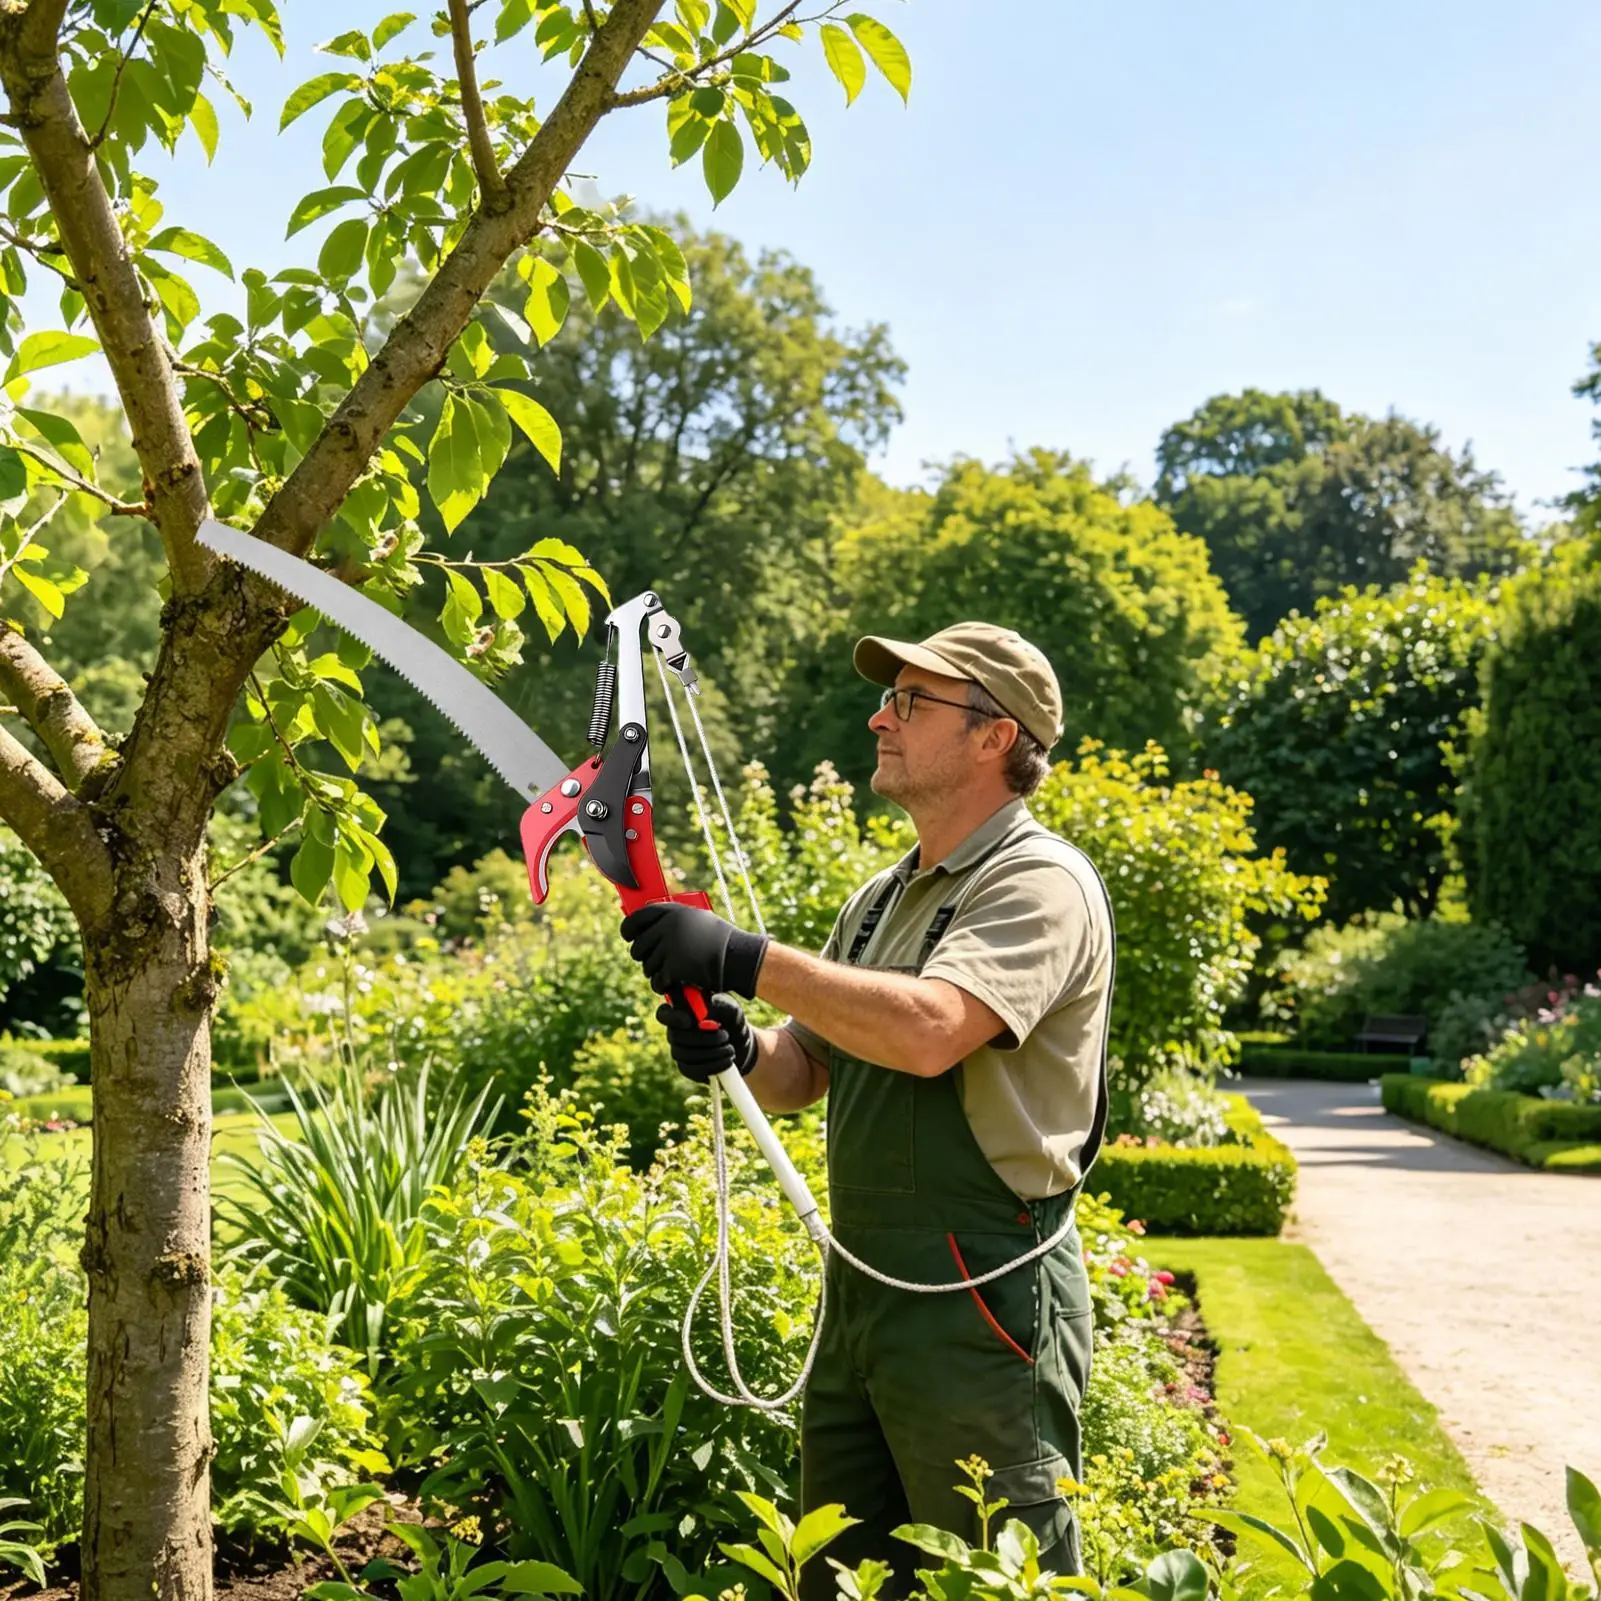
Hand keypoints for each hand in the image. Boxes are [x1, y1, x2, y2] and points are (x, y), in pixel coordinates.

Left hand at [619, 902, 769, 997]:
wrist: (737, 957)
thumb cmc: (721, 940)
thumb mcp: (698, 920)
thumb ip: (674, 920)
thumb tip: (648, 922)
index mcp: (674, 911)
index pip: (639, 916)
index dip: (629, 927)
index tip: (627, 935)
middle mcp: (669, 926)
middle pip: (638, 945)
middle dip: (643, 956)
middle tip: (653, 961)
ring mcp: (670, 946)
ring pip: (646, 965)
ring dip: (655, 972)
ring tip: (671, 972)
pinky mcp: (673, 966)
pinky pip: (657, 980)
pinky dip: (664, 984)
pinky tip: (675, 983)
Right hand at [657, 993, 757, 1084]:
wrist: (742, 1046)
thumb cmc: (733, 1022)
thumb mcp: (732, 1009)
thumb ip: (720, 1004)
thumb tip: (707, 1008)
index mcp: (682, 1011)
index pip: (664, 1013)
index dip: (672, 1017)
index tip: (689, 1021)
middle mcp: (675, 1030)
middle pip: (675, 1036)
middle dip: (703, 1038)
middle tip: (725, 1036)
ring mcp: (678, 1050)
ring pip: (683, 1054)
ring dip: (711, 1052)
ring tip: (730, 1049)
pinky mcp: (686, 1068)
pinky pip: (690, 1069)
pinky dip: (711, 1066)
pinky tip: (727, 1061)